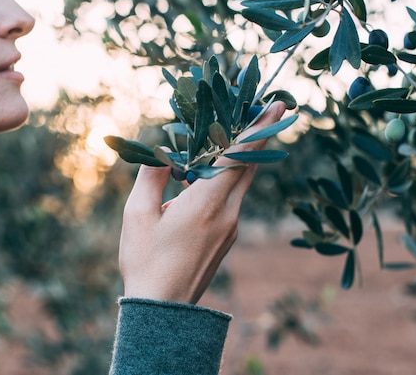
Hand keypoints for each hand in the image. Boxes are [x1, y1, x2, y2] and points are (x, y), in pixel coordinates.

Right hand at [118, 101, 287, 303]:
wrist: (164, 310)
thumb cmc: (146, 261)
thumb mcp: (138, 214)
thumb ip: (152, 177)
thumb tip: (163, 153)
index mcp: (207, 203)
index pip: (239, 156)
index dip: (259, 127)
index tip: (278, 105)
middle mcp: (228, 213)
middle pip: (250, 166)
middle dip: (259, 136)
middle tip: (266, 109)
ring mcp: (231, 227)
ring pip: (243, 183)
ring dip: (244, 157)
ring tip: (235, 135)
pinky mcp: (227, 238)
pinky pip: (233, 198)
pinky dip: (229, 178)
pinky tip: (208, 175)